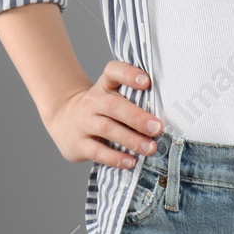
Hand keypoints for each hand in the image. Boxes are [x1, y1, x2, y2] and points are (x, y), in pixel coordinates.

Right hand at [42, 60, 162, 169]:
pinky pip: (97, 151)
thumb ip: (135, 98)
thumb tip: (170, 113)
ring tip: (150, 148)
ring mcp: (83, 122)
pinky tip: (131, 162)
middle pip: (114, 105)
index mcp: (105, 86)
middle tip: (158, 128)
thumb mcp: (112, 96)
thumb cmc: (101, 108)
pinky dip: (115, 157)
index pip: (113, 71)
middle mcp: (93, 101)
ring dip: (131, 140)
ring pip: (107, 129)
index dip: (129, 74)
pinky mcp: (77, 144)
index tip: (147, 82)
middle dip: (138, 118)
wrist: (62, 120)